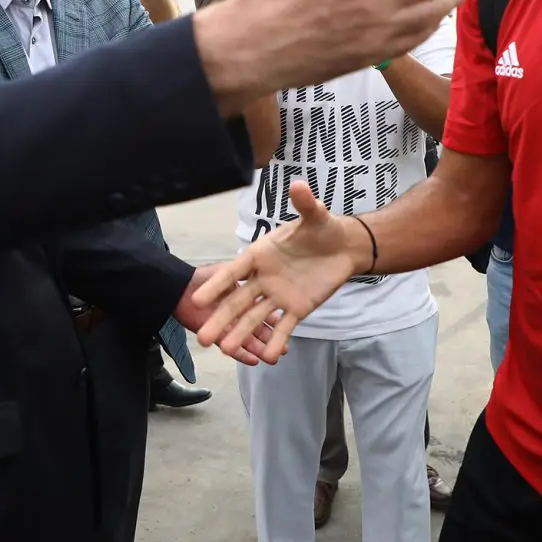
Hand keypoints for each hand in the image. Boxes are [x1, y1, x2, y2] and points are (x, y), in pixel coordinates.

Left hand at [174, 265, 285, 365]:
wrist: (175, 291)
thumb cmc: (200, 277)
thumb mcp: (224, 269)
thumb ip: (239, 273)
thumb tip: (259, 268)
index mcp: (247, 292)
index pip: (265, 306)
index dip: (276, 316)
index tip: (287, 322)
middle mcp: (242, 310)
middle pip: (260, 323)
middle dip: (271, 335)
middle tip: (285, 348)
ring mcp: (231, 325)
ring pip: (249, 337)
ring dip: (260, 347)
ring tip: (273, 357)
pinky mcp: (220, 337)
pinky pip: (234, 348)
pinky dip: (243, 354)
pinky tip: (254, 360)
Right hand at [190, 181, 363, 362]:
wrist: (344, 247)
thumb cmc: (323, 228)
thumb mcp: (315, 214)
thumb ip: (305, 203)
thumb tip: (298, 184)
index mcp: (260, 255)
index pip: (234, 271)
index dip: (217, 286)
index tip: (197, 298)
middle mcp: (264, 277)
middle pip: (238, 300)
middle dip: (220, 318)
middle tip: (203, 337)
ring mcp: (279, 294)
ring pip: (256, 317)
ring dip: (241, 333)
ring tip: (225, 349)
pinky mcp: (297, 307)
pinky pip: (285, 326)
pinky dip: (277, 340)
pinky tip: (267, 357)